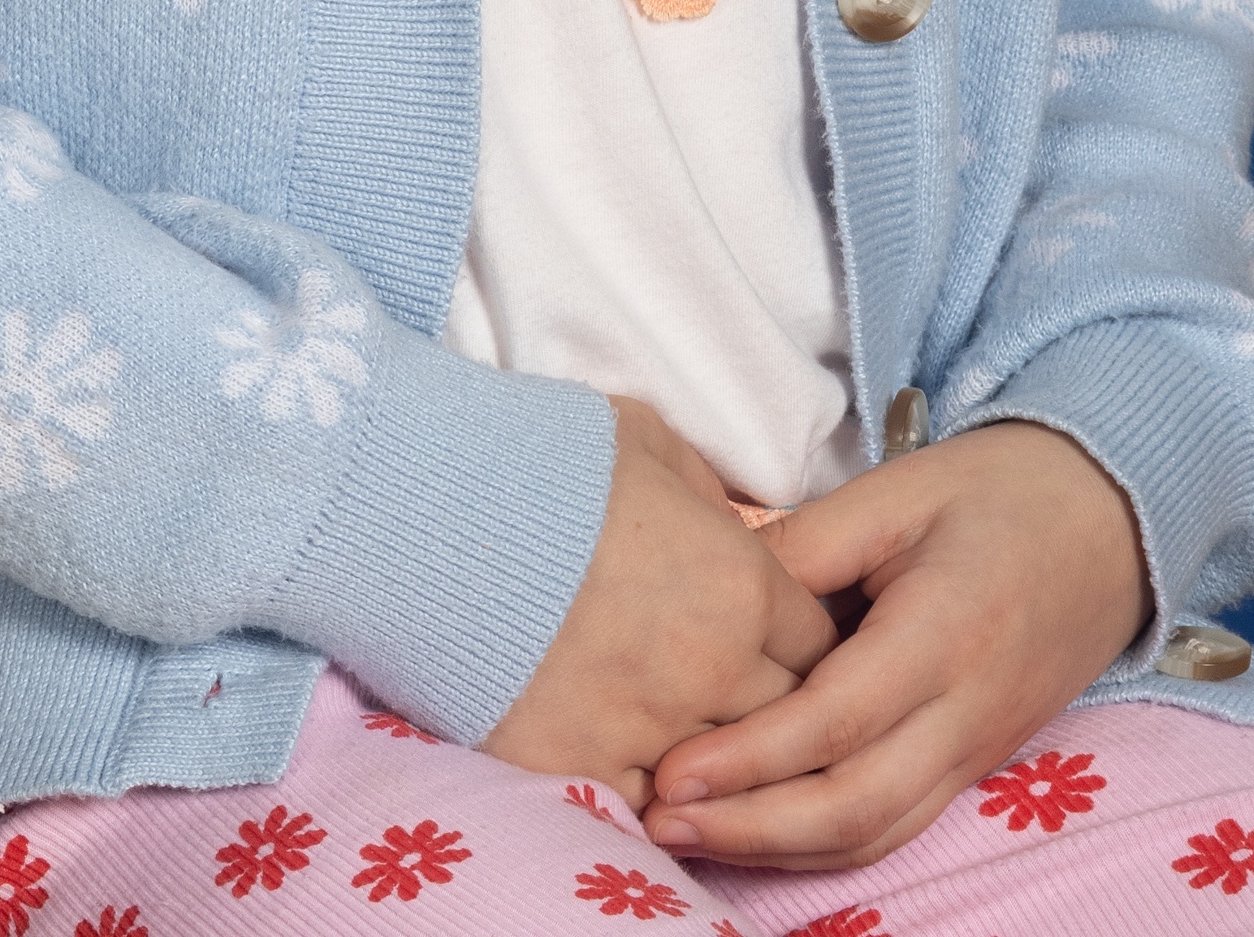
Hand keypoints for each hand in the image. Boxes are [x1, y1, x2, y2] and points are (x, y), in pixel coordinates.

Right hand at [482, 399, 839, 814]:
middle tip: (745, 685)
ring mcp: (647, 730)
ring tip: (698, 731)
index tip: (782, 635)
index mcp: (742, 586)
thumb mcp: (649, 444)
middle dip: (778, 703)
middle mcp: (711, 671)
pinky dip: (655, 789)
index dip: (805, 638)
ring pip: (726, 776)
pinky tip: (642, 762)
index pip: (819, 642)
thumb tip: (732, 528)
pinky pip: (650, 808)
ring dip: (719, 755)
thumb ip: (709, 496)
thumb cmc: (545, 461)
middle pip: (789, 719)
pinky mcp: (578, 768)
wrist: (434, 511)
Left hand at [641, 419, 1151, 870]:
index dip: (749, 758)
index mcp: (945, 633)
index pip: (835, 722)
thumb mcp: (901, 488)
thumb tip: (718, 591)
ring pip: (876, 834)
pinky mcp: (977, 763)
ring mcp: (977, 749)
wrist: (1112, 520)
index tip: (671, 768)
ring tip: (689, 837)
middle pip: (854, 805)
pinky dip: (826, 844)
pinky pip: (899, 825)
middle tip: (658, 818)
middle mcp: (966, 711)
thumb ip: (809, 544)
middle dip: (751, 827)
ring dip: (779, 850)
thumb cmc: (999, 491)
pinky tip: (761, 831)